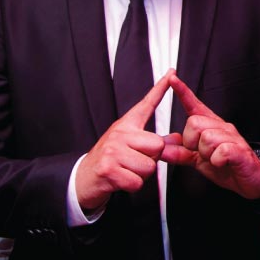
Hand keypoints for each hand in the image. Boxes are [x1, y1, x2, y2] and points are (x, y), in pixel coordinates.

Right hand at [75, 71, 171, 213]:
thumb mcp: (130, 146)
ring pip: (149, 167)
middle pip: (158, 146)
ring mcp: (113, 151)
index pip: (146, 104)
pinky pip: (137, 182)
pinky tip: (120, 180)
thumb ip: (152, 143)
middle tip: (134, 161)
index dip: (160, 88)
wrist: (83, 178)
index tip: (172, 73)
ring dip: (141, 175)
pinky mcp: (109, 169)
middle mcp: (119, 134)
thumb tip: (177, 139)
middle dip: (152, 159)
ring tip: (126, 170)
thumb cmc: (109, 160)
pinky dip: (132, 186)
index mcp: (126, 126)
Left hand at [159, 73, 259, 198]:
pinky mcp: (240, 151)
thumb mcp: (199, 161)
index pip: (195, 106)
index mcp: (211, 127)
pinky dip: (217, 161)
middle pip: (194, 123)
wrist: (254, 180)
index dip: (183, 92)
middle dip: (192, 142)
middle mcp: (222, 127)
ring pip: (206, 138)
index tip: (172, 78)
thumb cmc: (228, 167)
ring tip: (215, 160)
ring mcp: (232, 138)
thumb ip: (180, 153)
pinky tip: (222, 163)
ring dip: (206, 154)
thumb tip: (162, 148)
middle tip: (201, 154)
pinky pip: (220, 152)